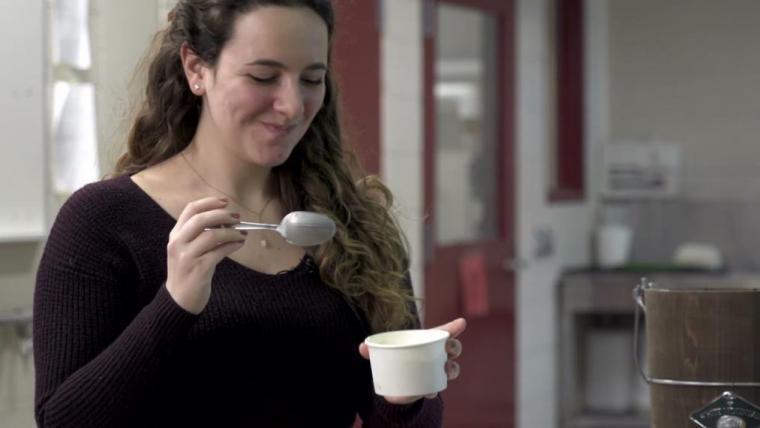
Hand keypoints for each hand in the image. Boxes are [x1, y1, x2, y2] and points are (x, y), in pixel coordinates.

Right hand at [165, 197, 246, 313]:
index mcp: (175, 235)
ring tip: (241, 234)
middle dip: (222, 215)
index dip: (209, 202)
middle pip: (201, 219)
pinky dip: (232, 245)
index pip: (190, 210)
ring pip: (212, 235)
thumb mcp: (188, 249)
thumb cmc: (187, 271)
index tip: (225, 202)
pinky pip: (219, 251)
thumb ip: (200, 234)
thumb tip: (227, 220)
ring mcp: (187, 256)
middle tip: (236, 218)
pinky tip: (239, 244)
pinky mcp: (199, 268)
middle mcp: (178, 243)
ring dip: (231, 232)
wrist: (179, 299)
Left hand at [358, 317, 465, 404]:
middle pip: (453, 347)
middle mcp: (437, 353)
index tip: (461, 322)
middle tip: (449, 349)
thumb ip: (372, 349)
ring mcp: (437, 369)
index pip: (443, 331)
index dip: (453, 326)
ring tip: (445, 370)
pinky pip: (439, 386)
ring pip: (452, 367)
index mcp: (427, 340)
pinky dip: (434, 389)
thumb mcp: (384, 352)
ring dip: (452, 368)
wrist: (396, 383)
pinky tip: (429, 391)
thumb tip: (362, 348)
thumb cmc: (394, 359)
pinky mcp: (433, 384)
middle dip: (455, 347)